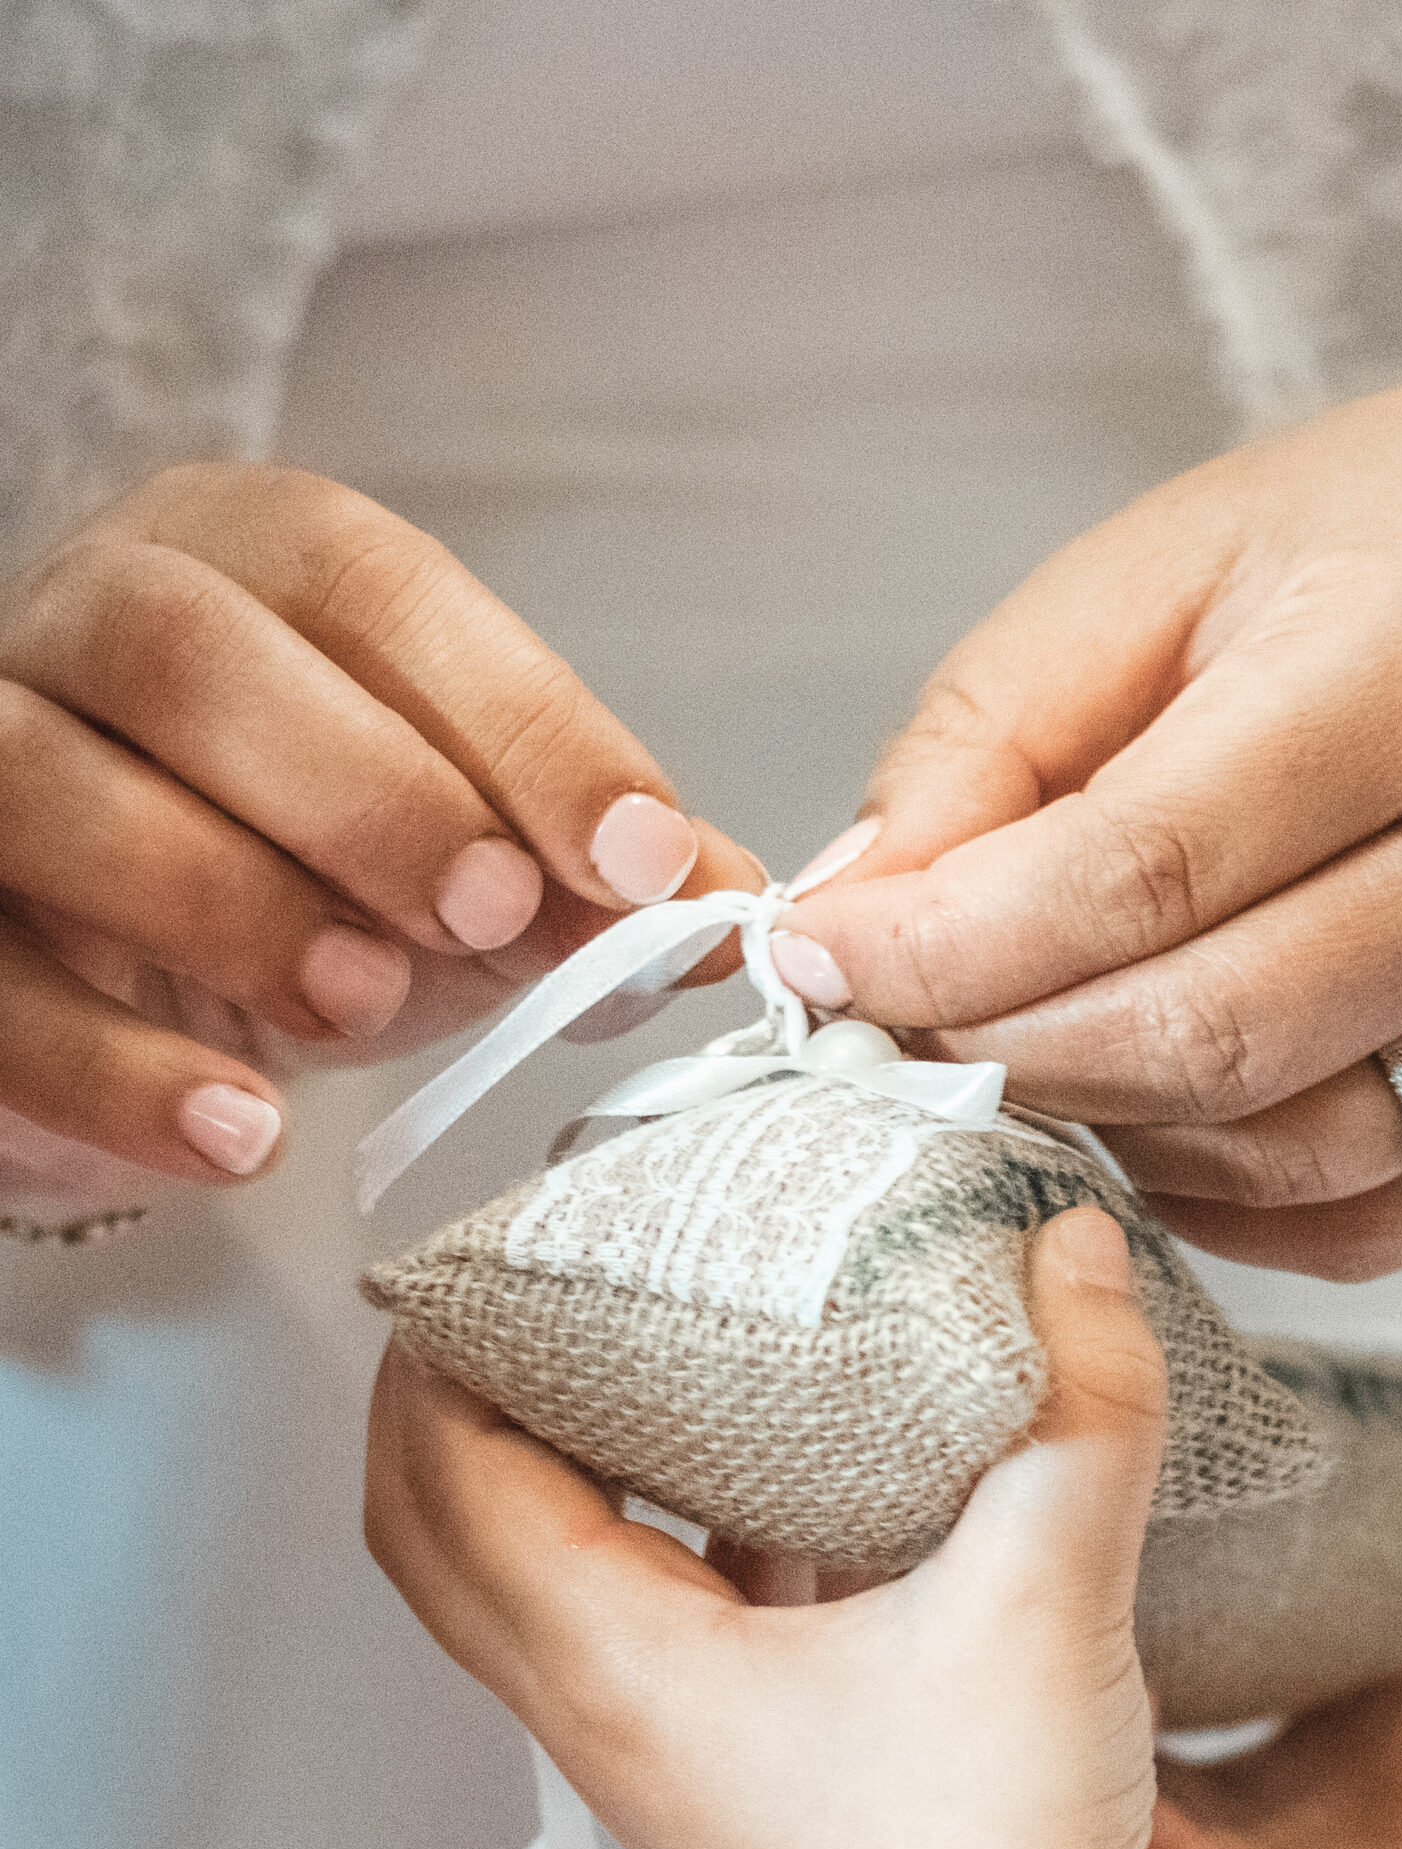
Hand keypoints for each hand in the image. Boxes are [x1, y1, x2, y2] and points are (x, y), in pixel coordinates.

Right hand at [0, 462, 759, 1193]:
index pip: (376, 586)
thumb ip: (593, 874)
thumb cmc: (320, 877)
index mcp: (256, 563)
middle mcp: (96, 618)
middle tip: (489, 915)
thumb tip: (735, 910)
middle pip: (187, 649)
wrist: (144, 978)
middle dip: (362, 787)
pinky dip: (117, 1068)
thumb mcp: (478, 865)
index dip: (517, 716)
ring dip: (226, 902)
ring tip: (355, 1006)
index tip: (636, 854)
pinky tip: (241, 1135)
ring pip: (46, 780)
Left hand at [364, 1208, 1223, 1848]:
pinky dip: (640, 1543)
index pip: (450, 1479)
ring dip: (532, 1478)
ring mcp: (659, 1765)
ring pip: (524, 1595)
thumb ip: (1083, 1402)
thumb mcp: (1050, 1595)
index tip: (479, 1255)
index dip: (442, 1353)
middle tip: (505, 1301)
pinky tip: (762, 1489)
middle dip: (445, 1409)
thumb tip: (1079, 1257)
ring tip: (614, 1366)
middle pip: (438, 1542)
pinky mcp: (723, 1786)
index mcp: (626, 1672)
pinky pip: (626, 1636)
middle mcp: (609, 1725)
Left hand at [779, 357, 1401, 1279]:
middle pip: (1207, 1041)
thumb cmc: (1386, 560)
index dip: (948, 945)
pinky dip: (1223, 1198)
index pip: (1141, 870)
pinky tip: (1159, 1112)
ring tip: (1027, 1048)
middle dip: (1001, 1056)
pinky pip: (1366, 1226)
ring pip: (1281, 1158)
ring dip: (1105, 1129)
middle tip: (892, 1031)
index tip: (816, 963)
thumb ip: (991, 740)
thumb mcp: (1163, 571)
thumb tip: (849, 920)